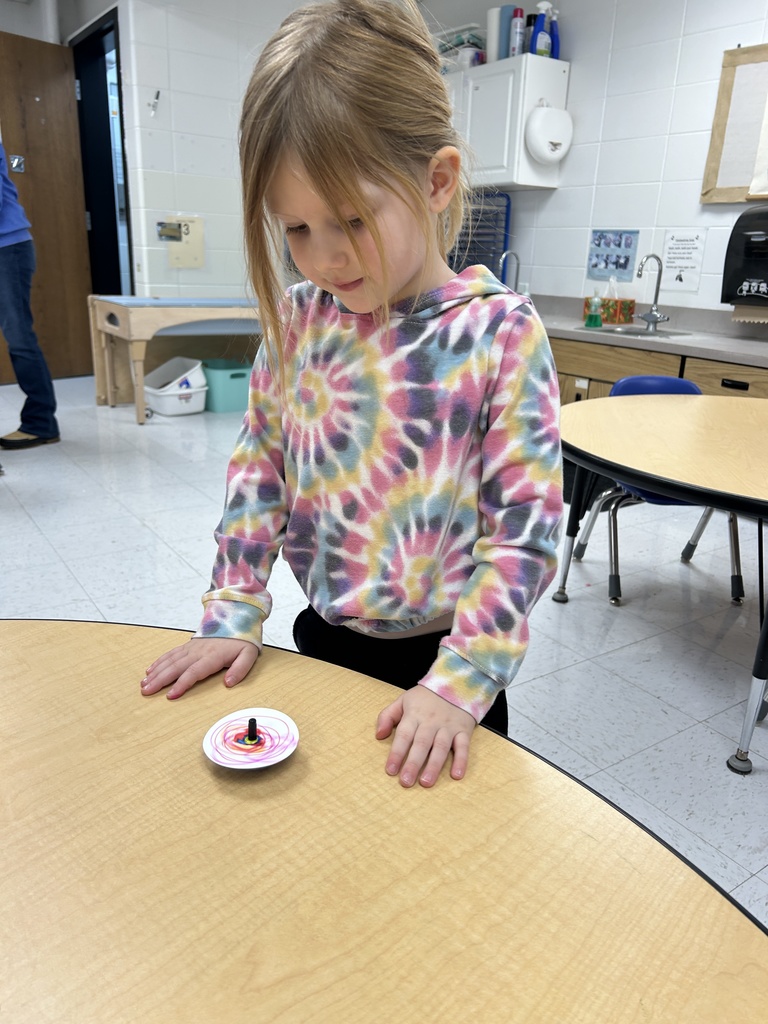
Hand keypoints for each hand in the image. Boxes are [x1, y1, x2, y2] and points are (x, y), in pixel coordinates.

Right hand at [140, 637, 258, 699]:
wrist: (236, 619)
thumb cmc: (243, 640)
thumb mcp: (249, 654)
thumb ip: (240, 669)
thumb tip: (228, 683)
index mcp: (213, 656)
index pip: (194, 672)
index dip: (182, 684)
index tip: (171, 695)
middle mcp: (199, 651)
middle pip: (176, 667)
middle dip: (160, 680)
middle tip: (146, 692)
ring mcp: (192, 647)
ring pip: (170, 660)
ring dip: (156, 672)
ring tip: (144, 684)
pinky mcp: (189, 645)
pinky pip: (171, 653)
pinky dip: (159, 662)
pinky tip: (150, 670)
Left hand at [375, 685, 475, 788]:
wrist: (456, 682)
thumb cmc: (426, 697)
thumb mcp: (403, 700)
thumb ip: (387, 716)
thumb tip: (378, 735)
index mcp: (414, 715)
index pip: (404, 735)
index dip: (397, 753)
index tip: (390, 770)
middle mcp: (431, 722)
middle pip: (421, 744)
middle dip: (413, 763)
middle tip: (406, 781)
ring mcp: (448, 727)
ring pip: (440, 747)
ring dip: (434, 766)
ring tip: (426, 782)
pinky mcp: (463, 730)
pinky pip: (463, 746)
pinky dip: (461, 760)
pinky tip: (457, 775)